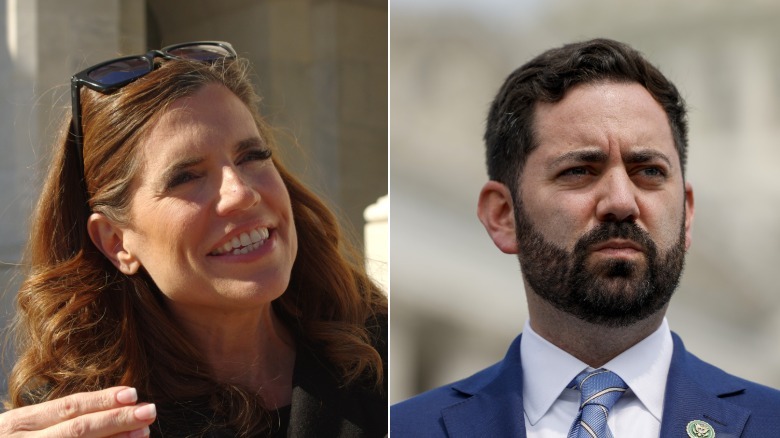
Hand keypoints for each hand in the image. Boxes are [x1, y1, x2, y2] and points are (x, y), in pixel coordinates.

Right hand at [0, 386, 155, 437]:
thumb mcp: (20, 431)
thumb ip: (53, 424)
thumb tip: (108, 412)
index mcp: (16, 425)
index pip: (65, 409)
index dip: (101, 401)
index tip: (133, 394)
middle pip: (76, 430)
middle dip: (116, 419)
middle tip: (150, 411)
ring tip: (142, 434)